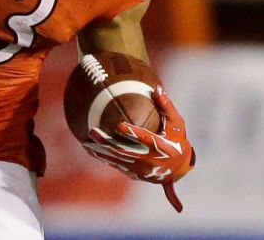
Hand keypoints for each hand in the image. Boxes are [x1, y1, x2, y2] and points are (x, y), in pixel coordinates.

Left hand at [83, 86, 195, 212]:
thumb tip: (157, 88)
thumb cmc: (177, 141)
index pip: (145, 139)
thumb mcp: (177, 124)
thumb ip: (167, 107)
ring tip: (85, 142)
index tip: (118, 124)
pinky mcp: (135, 174)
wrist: (178, 169)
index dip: (132, 133)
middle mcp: (149, 160)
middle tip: (92, 132)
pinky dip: (104, 158)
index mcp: (161, 146)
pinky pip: (117, 166)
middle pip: (124, 151)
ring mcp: (141, 169)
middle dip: (106, 142)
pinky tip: (91, 151)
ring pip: (117, 160)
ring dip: (100, 151)